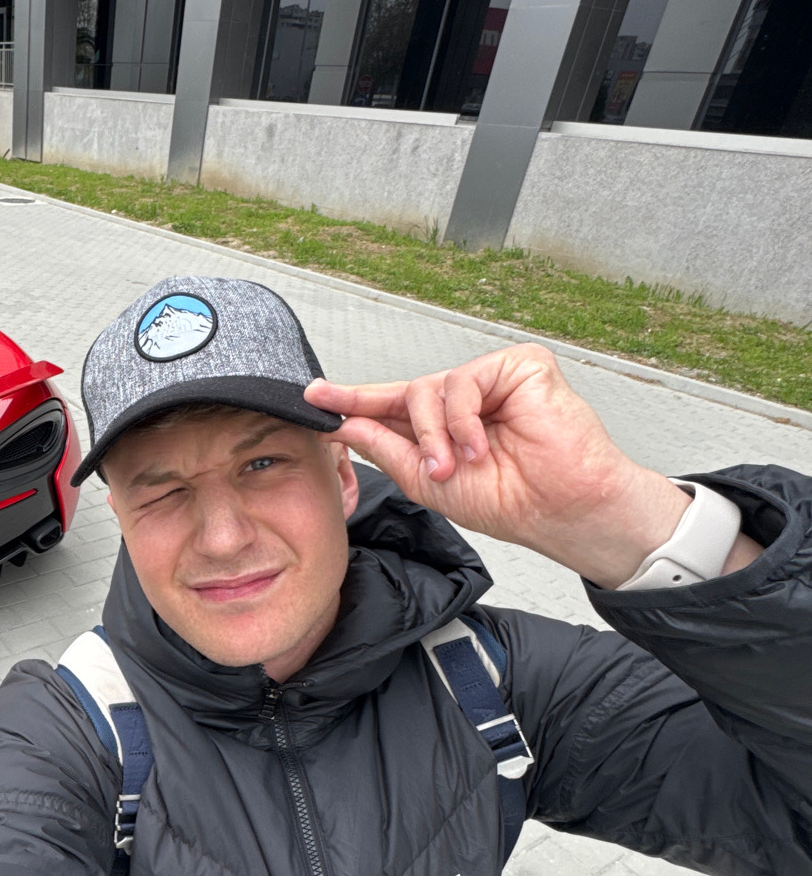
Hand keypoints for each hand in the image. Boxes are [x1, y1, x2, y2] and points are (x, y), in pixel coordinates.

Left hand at [305, 343, 692, 587]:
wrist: (562, 510)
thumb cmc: (511, 500)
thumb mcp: (428, 481)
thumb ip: (386, 447)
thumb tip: (345, 424)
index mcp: (445, 426)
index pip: (391, 407)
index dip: (353, 401)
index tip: (313, 397)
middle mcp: (466, 399)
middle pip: (405, 393)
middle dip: (393, 422)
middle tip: (406, 455)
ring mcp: (492, 380)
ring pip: (429, 387)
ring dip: (433, 433)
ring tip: (454, 466)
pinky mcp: (520, 366)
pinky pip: (464, 379)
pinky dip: (462, 419)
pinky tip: (481, 447)